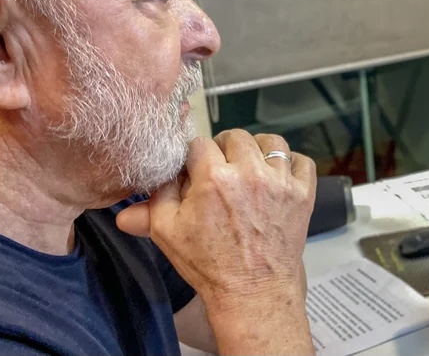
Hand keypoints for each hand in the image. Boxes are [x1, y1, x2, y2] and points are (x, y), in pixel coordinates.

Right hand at [116, 130, 316, 353]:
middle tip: (221, 171)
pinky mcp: (303, 193)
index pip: (199, 143)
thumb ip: (150, 207)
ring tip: (250, 168)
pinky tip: (278, 177)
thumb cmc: (209, 265)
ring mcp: (281, 182)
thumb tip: (125, 205)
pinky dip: (291, 165)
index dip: (194, 157)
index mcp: (214, 178)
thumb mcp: (168, 235)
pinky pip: (302, 162)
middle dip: (224, 150)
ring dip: (258, 150)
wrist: (254, 292)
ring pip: (271, 142)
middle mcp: (250, 173)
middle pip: (236, 137)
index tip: (195, 171)